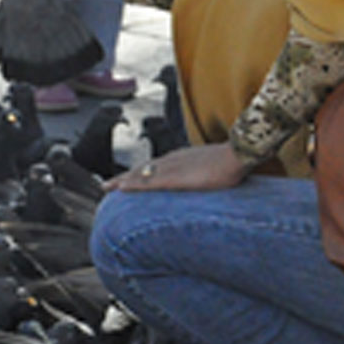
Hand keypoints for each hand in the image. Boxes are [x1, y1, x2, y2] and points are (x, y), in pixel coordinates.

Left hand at [105, 142, 249, 192]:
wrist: (237, 155)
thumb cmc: (230, 162)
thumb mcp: (212, 169)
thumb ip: (203, 175)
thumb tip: (203, 181)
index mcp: (179, 159)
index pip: (152, 167)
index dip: (136, 174)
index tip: (124, 180)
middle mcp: (170, 161)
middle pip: (141, 169)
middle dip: (124, 177)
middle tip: (106, 185)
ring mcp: (171, 168)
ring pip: (140, 175)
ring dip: (122, 181)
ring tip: (107, 188)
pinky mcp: (175, 177)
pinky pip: (148, 182)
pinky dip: (133, 184)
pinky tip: (121, 188)